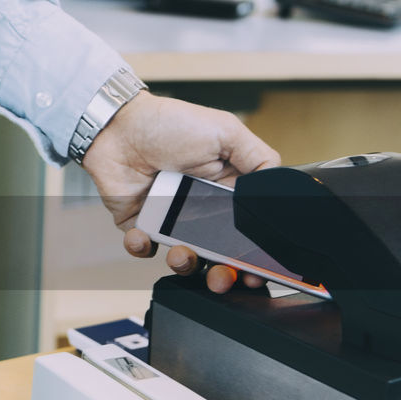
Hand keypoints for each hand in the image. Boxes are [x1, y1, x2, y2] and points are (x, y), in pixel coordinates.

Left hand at [80, 90, 280, 292]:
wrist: (119, 126)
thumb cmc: (170, 123)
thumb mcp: (225, 132)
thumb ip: (259, 158)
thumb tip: (280, 187)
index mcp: (227, 191)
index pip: (248, 230)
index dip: (254, 253)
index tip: (256, 271)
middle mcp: (202, 209)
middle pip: (221, 254)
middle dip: (225, 273)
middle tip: (222, 276)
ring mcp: (171, 219)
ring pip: (186, 258)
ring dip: (186, 264)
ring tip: (182, 254)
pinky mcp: (143, 224)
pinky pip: (145, 249)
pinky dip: (143, 247)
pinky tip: (143, 234)